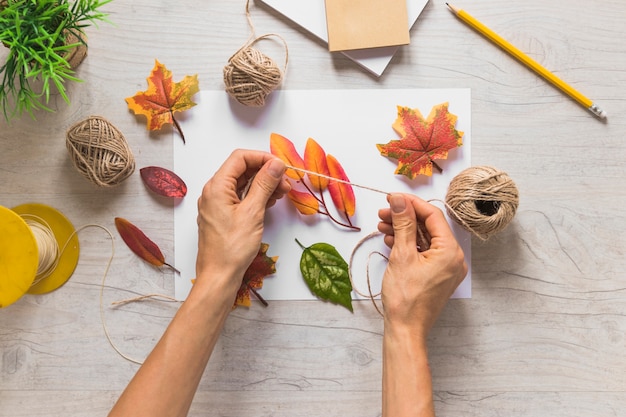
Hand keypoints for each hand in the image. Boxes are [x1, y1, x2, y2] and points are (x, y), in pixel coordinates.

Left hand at [195, 149, 289, 291]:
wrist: (219, 276)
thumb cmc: (232, 248)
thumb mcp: (253, 212)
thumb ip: (264, 184)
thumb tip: (276, 164)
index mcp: (217, 187)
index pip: (240, 158)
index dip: (262, 157)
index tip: (281, 166)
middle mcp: (214, 192)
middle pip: (241, 169)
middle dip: (265, 172)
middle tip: (285, 182)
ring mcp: (218, 204)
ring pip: (242, 184)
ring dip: (263, 184)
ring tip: (282, 193)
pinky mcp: (223, 215)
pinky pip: (240, 197)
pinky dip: (256, 196)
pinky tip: (270, 202)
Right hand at [378, 194, 466, 337]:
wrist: (406, 329)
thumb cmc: (405, 298)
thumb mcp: (402, 255)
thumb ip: (403, 224)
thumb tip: (399, 200)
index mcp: (450, 251)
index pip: (433, 216)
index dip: (411, 203)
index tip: (392, 198)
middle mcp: (453, 258)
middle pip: (429, 227)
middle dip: (405, 218)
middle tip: (384, 212)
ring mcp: (446, 268)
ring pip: (425, 239)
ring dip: (404, 230)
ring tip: (383, 226)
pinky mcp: (437, 276)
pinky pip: (425, 252)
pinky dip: (409, 245)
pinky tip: (391, 241)